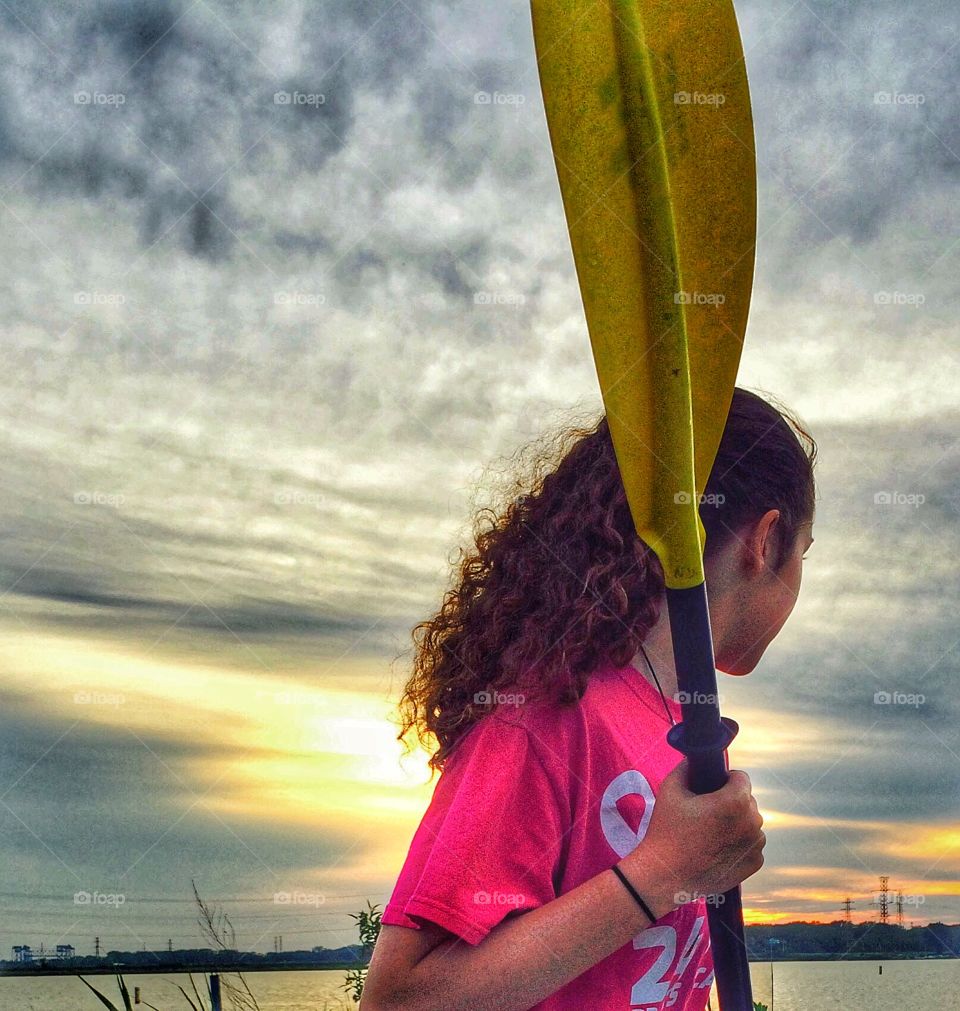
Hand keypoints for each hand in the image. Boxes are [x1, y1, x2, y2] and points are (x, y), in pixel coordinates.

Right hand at [619, 757, 764, 916]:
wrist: (666, 875)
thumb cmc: (667, 831)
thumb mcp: (670, 789)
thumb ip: (686, 767)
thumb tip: (693, 758)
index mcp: (735, 801)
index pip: (742, 778)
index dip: (725, 779)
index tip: (711, 788)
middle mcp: (752, 822)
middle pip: (747, 800)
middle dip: (730, 801)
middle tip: (706, 812)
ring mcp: (755, 845)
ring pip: (750, 822)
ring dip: (736, 822)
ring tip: (711, 831)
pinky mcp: (754, 864)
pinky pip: (751, 843)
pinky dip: (739, 843)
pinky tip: (718, 847)